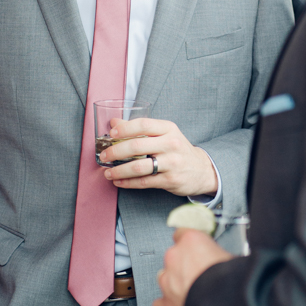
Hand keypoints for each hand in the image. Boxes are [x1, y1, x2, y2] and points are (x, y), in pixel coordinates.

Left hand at [101, 118, 217, 196]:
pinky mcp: (170, 180)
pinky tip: (119, 182)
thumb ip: (140, 128)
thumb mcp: (164, 134)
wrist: (201, 169)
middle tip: (103, 156)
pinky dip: (128, 183)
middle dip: (115, 152)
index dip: (124, 129)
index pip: (143, 124)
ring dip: (119, 170)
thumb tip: (114, 122)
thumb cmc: (177, 149)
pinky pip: (144, 182)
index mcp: (168, 128)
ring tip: (108, 172)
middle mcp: (171, 144)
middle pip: (137, 146)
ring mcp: (172, 163)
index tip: (111, 134)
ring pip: (138, 167)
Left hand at [154, 228, 232, 305]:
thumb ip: (217, 254)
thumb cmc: (229, 279)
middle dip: (185, 263)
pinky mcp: (168, 302)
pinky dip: (168, 304)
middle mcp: (174, 257)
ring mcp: (168, 279)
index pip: (184, 233)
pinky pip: (161, 303)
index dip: (192, 242)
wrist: (221, 305)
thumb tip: (224, 260)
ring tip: (191, 289)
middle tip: (201, 272)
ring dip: (175, 281)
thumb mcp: (230, 256)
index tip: (197, 248)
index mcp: (191, 240)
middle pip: (174, 255)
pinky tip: (176, 305)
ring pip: (165, 276)